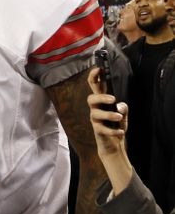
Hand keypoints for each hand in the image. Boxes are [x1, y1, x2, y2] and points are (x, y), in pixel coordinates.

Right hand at [86, 68, 131, 194]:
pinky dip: (114, 131)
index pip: (94, 86)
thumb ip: (122, 107)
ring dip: (109, 115)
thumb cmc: (116, 125)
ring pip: (96, 114)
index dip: (94, 77)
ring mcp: (95, 120)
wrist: (113, 145)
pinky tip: (121, 132)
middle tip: (113, 99)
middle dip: (100, 97)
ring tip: (119, 119)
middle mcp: (95, 109)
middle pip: (91, 98)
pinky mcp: (97, 131)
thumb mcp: (122, 114)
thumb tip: (119, 105)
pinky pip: (102, 129)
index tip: (98, 69)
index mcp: (101, 102)